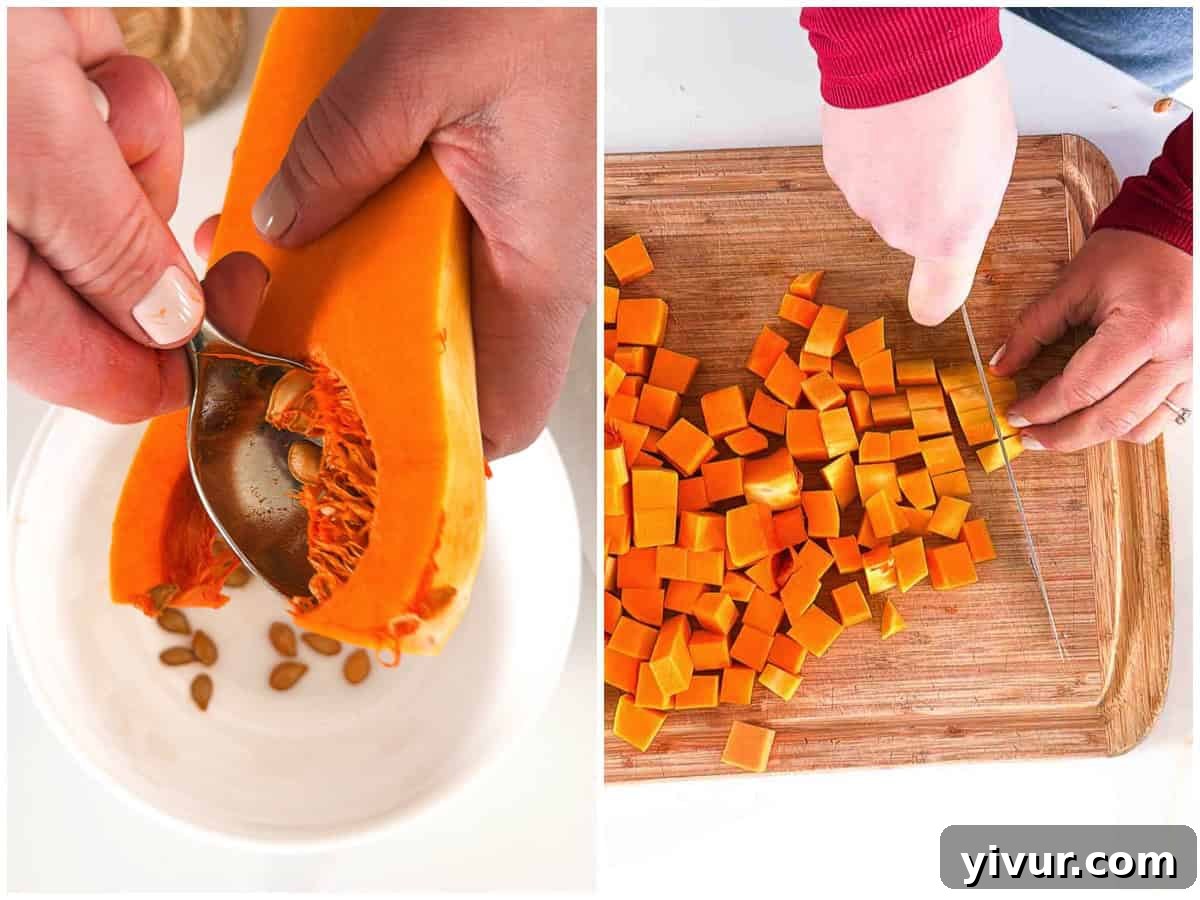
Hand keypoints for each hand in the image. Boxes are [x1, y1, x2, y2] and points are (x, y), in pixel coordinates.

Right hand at [7, 8, 205, 422]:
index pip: (102, 376)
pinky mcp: (49, 106)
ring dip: (138, 149)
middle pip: (133, 287)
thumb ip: (107, 253)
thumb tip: (168, 321)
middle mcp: (6, 241)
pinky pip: (128, 128)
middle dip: (157, 237)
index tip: (246, 334)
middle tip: (167, 204)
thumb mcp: (29, 161)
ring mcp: (29, 171)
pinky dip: (124, 95)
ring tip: (75, 93)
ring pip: (139, 202)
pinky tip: (72, 59)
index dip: (181, 367)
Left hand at [247, 8, 595, 458]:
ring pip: (425, 322)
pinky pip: (417, 263)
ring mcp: (506, 243)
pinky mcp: (482, 211)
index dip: (434, 450)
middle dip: (359, 375)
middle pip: (448, 376)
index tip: (349, 449)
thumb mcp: (423, 67)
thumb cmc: (534, 11)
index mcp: (539, 269)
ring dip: (347, 310)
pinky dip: (360, 252)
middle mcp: (529, 271)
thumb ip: (346, 150)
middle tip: (277, 346)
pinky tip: (308, 213)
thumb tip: (282, 225)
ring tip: (270, 274)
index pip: (503, 415)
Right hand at [820, 58, 1016, 325]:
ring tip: (917, 127)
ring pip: (882, 194)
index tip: (932, 302)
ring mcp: (862, 200)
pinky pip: (858, 167)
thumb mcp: (994, 164)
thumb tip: (949, 218)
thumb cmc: (960, 98)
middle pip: (909, 227)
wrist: (906, 54)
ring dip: (896, 170)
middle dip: (923, 197)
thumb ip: (967, 209)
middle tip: (944, 155)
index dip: (933, 299)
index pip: (936, 297)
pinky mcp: (836, 170)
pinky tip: (889, 119)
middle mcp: (899, 230)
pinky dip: (871, 148)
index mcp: (949, 236)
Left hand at [990, 229, 1191, 450]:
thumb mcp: (1075, 283)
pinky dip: (1124, 425)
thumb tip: (1002, 365)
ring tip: (1057, 432)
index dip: (1043, 408)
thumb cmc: (1132, 250)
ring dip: (1093, 437)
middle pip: (1109, 419)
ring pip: (1137, 428)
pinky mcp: (1194, 371)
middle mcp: (1175, 355)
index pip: (1083, 388)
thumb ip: (1034, 327)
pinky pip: (1161, 417)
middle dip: (1062, 436)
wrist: (1180, 232)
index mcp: (1145, 328)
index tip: (1015, 414)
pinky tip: (1095, 416)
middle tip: (1029, 438)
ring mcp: (1191, 367)